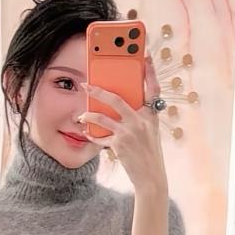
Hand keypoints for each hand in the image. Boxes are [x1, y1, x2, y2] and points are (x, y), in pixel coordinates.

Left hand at [77, 56, 168, 199]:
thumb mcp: (150, 131)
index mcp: (151, 115)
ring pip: (103, 117)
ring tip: (81, 114)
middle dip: (98, 90)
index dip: (150, 72)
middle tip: (85, 84)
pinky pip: (101, 136)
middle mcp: (142, 121)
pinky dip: (92, 135)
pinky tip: (87, 132)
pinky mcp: (120, 145)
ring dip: (88, 114)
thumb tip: (121, 103)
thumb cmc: (149, 152)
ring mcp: (130, 133)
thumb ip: (139, 116)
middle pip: (116, 99)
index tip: (145, 57)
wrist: (151, 177)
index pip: (153, 88)